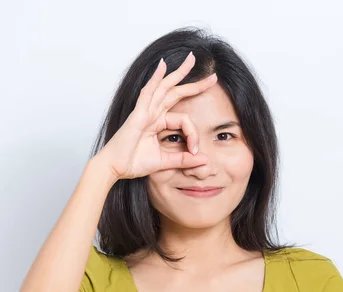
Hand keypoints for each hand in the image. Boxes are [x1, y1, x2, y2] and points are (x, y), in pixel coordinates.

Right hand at [96, 51, 216, 179]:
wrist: (115, 168)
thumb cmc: (133, 163)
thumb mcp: (166, 161)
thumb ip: (184, 159)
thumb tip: (204, 159)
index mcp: (158, 122)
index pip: (184, 119)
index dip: (194, 134)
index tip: (195, 150)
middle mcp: (152, 113)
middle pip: (176, 92)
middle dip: (194, 83)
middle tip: (213, 76)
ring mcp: (145, 111)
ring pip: (165, 87)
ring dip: (179, 73)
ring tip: (192, 59)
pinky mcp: (138, 114)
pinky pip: (148, 93)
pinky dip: (155, 79)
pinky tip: (162, 66)